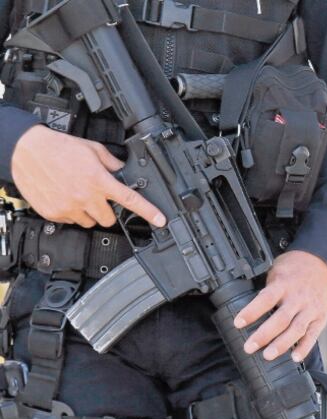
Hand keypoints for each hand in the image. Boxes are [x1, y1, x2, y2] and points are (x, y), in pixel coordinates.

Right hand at [11, 125, 164, 227]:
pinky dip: (70, 213)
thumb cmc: (58, 147)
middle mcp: (86, 196)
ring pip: (89, 222)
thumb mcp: (91, 149)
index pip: (130, 199)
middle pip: (108, 219)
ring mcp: (69, 207)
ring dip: (88, 213)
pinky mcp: (54, 213)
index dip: (148, 212)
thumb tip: (122, 169)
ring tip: (77, 194)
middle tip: (96, 198)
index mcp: (99, 180)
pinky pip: (70, 221)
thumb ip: (111, 162)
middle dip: (106, 210)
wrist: (25, 150)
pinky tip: (63, 196)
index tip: (160, 221)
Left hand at [234, 250, 326, 362]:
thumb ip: (267, 290)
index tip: (238, 323)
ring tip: (268, 356)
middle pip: (280, 319)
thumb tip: (248, 307)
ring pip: (296, 329)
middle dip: (264, 335)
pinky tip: (295, 358)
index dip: (251, 312)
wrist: (323, 263)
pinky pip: (313, 335)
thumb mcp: (277, 271)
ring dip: (282, 344)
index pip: (266, 299)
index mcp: (284, 285)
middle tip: (249, 347)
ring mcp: (311, 309)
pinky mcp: (320, 318)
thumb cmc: (295, 268)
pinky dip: (305, 347)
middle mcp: (298, 298)